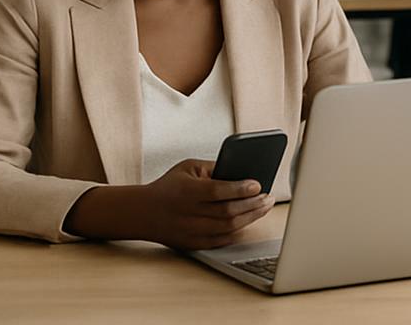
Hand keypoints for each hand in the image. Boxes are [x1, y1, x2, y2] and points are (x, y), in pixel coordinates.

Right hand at [64, 159, 273, 247]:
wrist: (142, 213)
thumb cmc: (168, 186)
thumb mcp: (188, 168)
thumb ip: (214, 167)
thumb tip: (242, 171)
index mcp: (186, 192)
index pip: (218, 191)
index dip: (240, 189)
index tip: (258, 184)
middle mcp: (188, 214)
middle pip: (227, 212)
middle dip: (253, 204)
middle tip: (268, 196)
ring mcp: (190, 232)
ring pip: (228, 228)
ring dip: (251, 217)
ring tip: (264, 207)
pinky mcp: (192, 244)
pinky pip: (221, 241)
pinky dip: (238, 231)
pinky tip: (249, 220)